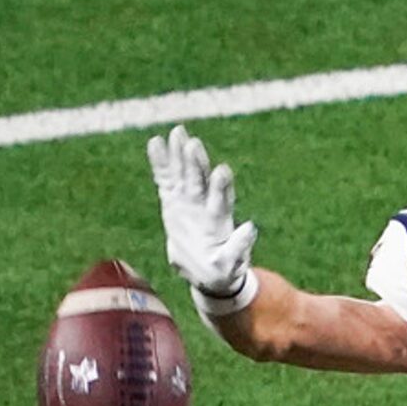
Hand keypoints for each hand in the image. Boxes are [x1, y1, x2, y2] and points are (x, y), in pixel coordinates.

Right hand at [146, 123, 258, 304]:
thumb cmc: (222, 270)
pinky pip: (165, 179)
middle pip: (201, 180)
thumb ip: (239, 248)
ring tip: (177, 133)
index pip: (221, 198)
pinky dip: (160, 162)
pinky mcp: (173, 201)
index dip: (221, 185)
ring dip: (180, 155)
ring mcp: (188, 200)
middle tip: (193, 143)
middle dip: (197, 163)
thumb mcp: (231, 264)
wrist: (207, 272)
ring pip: (183, 174)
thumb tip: (251, 227)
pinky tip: (155, 142)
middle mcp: (205, 204)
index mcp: (220, 219)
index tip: (222, 170)